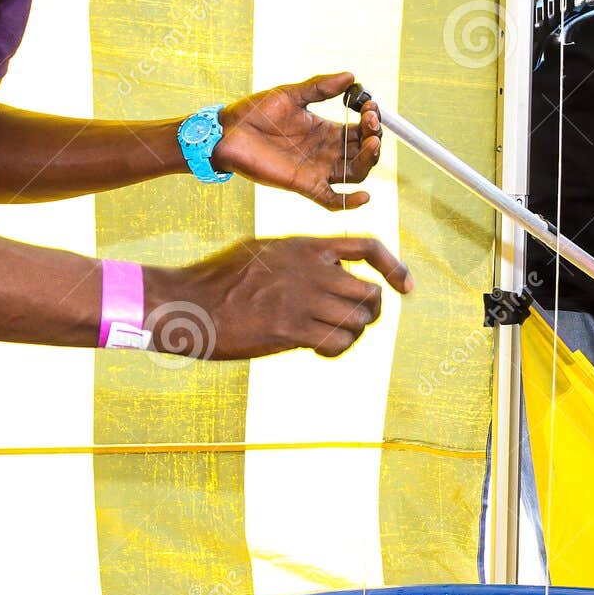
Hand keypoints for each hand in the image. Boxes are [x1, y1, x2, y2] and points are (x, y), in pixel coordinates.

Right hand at [148, 236, 412, 359]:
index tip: (406, 288)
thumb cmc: (222, 281)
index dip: (394, 268)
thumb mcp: (267, 252)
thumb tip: (337, 270)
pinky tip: (317, 348)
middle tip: (352, 321)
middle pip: (371, 292)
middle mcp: (310, 268)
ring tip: (328, 336)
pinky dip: (336, 349)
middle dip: (369, 311)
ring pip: (358, 320)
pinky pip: (338, 342)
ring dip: (351, 333)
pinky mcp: (292, 329)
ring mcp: (302, 298)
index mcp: (305, 246)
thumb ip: (304, 259)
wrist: (188, 303)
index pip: (368, 246)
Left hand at [214, 73, 380, 210]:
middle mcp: (326, 152)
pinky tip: (364, 196)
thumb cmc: (255, 112)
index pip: (360, 130)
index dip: (371, 120)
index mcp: (326, 130)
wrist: (228, 133)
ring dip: (368, 161)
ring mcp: (318, 170)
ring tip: (370, 143)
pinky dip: (350, 203)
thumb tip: (351, 76)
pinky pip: (333, 200)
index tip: (371, 106)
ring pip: (356, 173)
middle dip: (374, 137)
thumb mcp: (290, 94)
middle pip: (363, 152)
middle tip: (371, 122)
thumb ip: (320, 87)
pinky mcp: (305, 186)